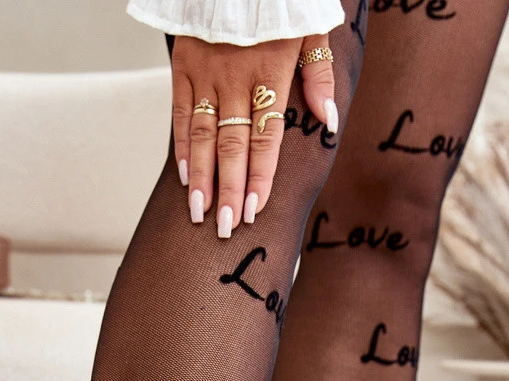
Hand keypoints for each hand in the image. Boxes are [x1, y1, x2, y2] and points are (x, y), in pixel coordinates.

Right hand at [171, 35, 336, 236]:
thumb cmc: (282, 2)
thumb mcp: (312, 29)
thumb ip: (320, 76)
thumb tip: (328, 122)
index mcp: (270, 74)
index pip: (266, 137)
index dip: (261, 176)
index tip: (256, 211)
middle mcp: (235, 79)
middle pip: (232, 145)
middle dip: (230, 190)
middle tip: (227, 228)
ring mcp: (206, 74)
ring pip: (202, 136)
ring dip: (202, 179)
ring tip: (202, 213)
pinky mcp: (184, 66)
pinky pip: (180, 113)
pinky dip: (181, 146)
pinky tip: (185, 177)